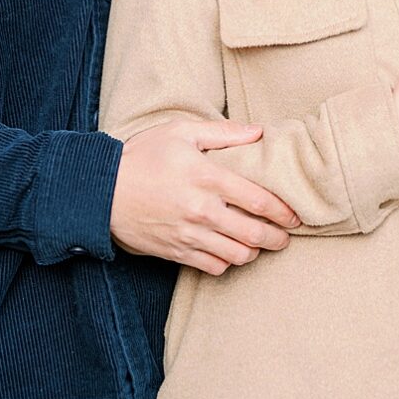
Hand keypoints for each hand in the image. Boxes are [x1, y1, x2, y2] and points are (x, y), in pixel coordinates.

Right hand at [109, 118, 299, 275]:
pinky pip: (216, 267)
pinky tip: (230, 250)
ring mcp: (191, 235)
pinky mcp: (179, 252)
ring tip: (260, 243)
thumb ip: (222, 132)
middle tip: (286, 236)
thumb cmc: (143, 156)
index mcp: (206, 176)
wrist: (104, 191)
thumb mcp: (180, 132)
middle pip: (255, 233)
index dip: (284, 211)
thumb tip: (259, 131)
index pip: (259, 200)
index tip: (294, 215)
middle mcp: (202, 209)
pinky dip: (229, 262)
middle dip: (278, 238)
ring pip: (239, 254)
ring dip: (255, 251)